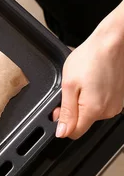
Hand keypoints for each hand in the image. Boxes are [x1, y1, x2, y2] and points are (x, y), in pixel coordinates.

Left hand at [54, 1, 123, 138]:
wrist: (112, 42)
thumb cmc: (90, 58)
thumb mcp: (69, 85)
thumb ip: (66, 111)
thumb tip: (62, 132)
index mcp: (94, 110)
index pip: (74, 132)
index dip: (62, 123)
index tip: (58, 108)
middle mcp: (108, 111)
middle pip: (83, 122)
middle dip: (73, 109)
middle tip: (71, 89)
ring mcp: (116, 105)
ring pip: (92, 113)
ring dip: (83, 102)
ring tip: (84, 82)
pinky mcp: (120, 98)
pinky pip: (102, 104)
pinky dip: (94, 96)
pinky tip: (93, 82)